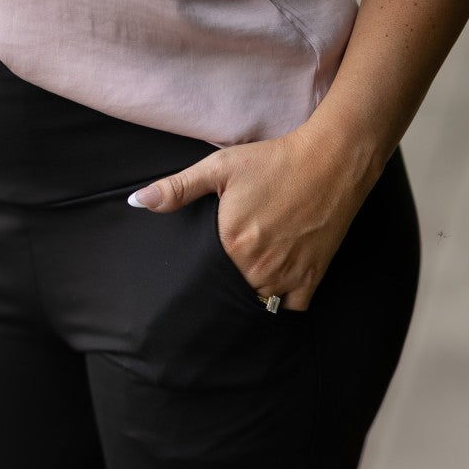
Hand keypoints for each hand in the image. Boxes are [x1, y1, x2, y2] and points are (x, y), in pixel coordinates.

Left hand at [128, 130, 379, 310]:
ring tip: (244, 279)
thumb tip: (138, 201)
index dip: (200, 276)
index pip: (204, 279)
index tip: (200, 270)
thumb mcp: (220, 167)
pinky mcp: (312, 275)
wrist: (330, 160)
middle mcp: (258, 266)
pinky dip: (282, 303)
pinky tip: (274, 287)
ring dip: (249, 295)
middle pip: (230, 293)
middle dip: (223, 287)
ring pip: (258, 303)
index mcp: (232, 244)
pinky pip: (292, 307)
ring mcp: (287, 274)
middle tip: (222, 274)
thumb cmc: (273, 161)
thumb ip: (177, 188)